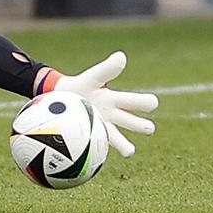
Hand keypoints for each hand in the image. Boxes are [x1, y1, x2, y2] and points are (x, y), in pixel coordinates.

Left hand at [44, 51, 158, 157]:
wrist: (60, 96)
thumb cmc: (81, 86)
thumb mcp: (93, 77)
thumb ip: (107, 69)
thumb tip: (122, 56)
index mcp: (117, 100)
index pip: (139, 102)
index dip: (147, 103)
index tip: (151, 103)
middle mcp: (115, 116)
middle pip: (136, 124)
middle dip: (143, 126)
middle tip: (147, 128)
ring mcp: (105, 128)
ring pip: (120, 141)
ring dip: (126, 146)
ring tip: (129, 151)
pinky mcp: (93, 138)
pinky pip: (101, 148)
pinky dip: (101, 152)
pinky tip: (99, 156)